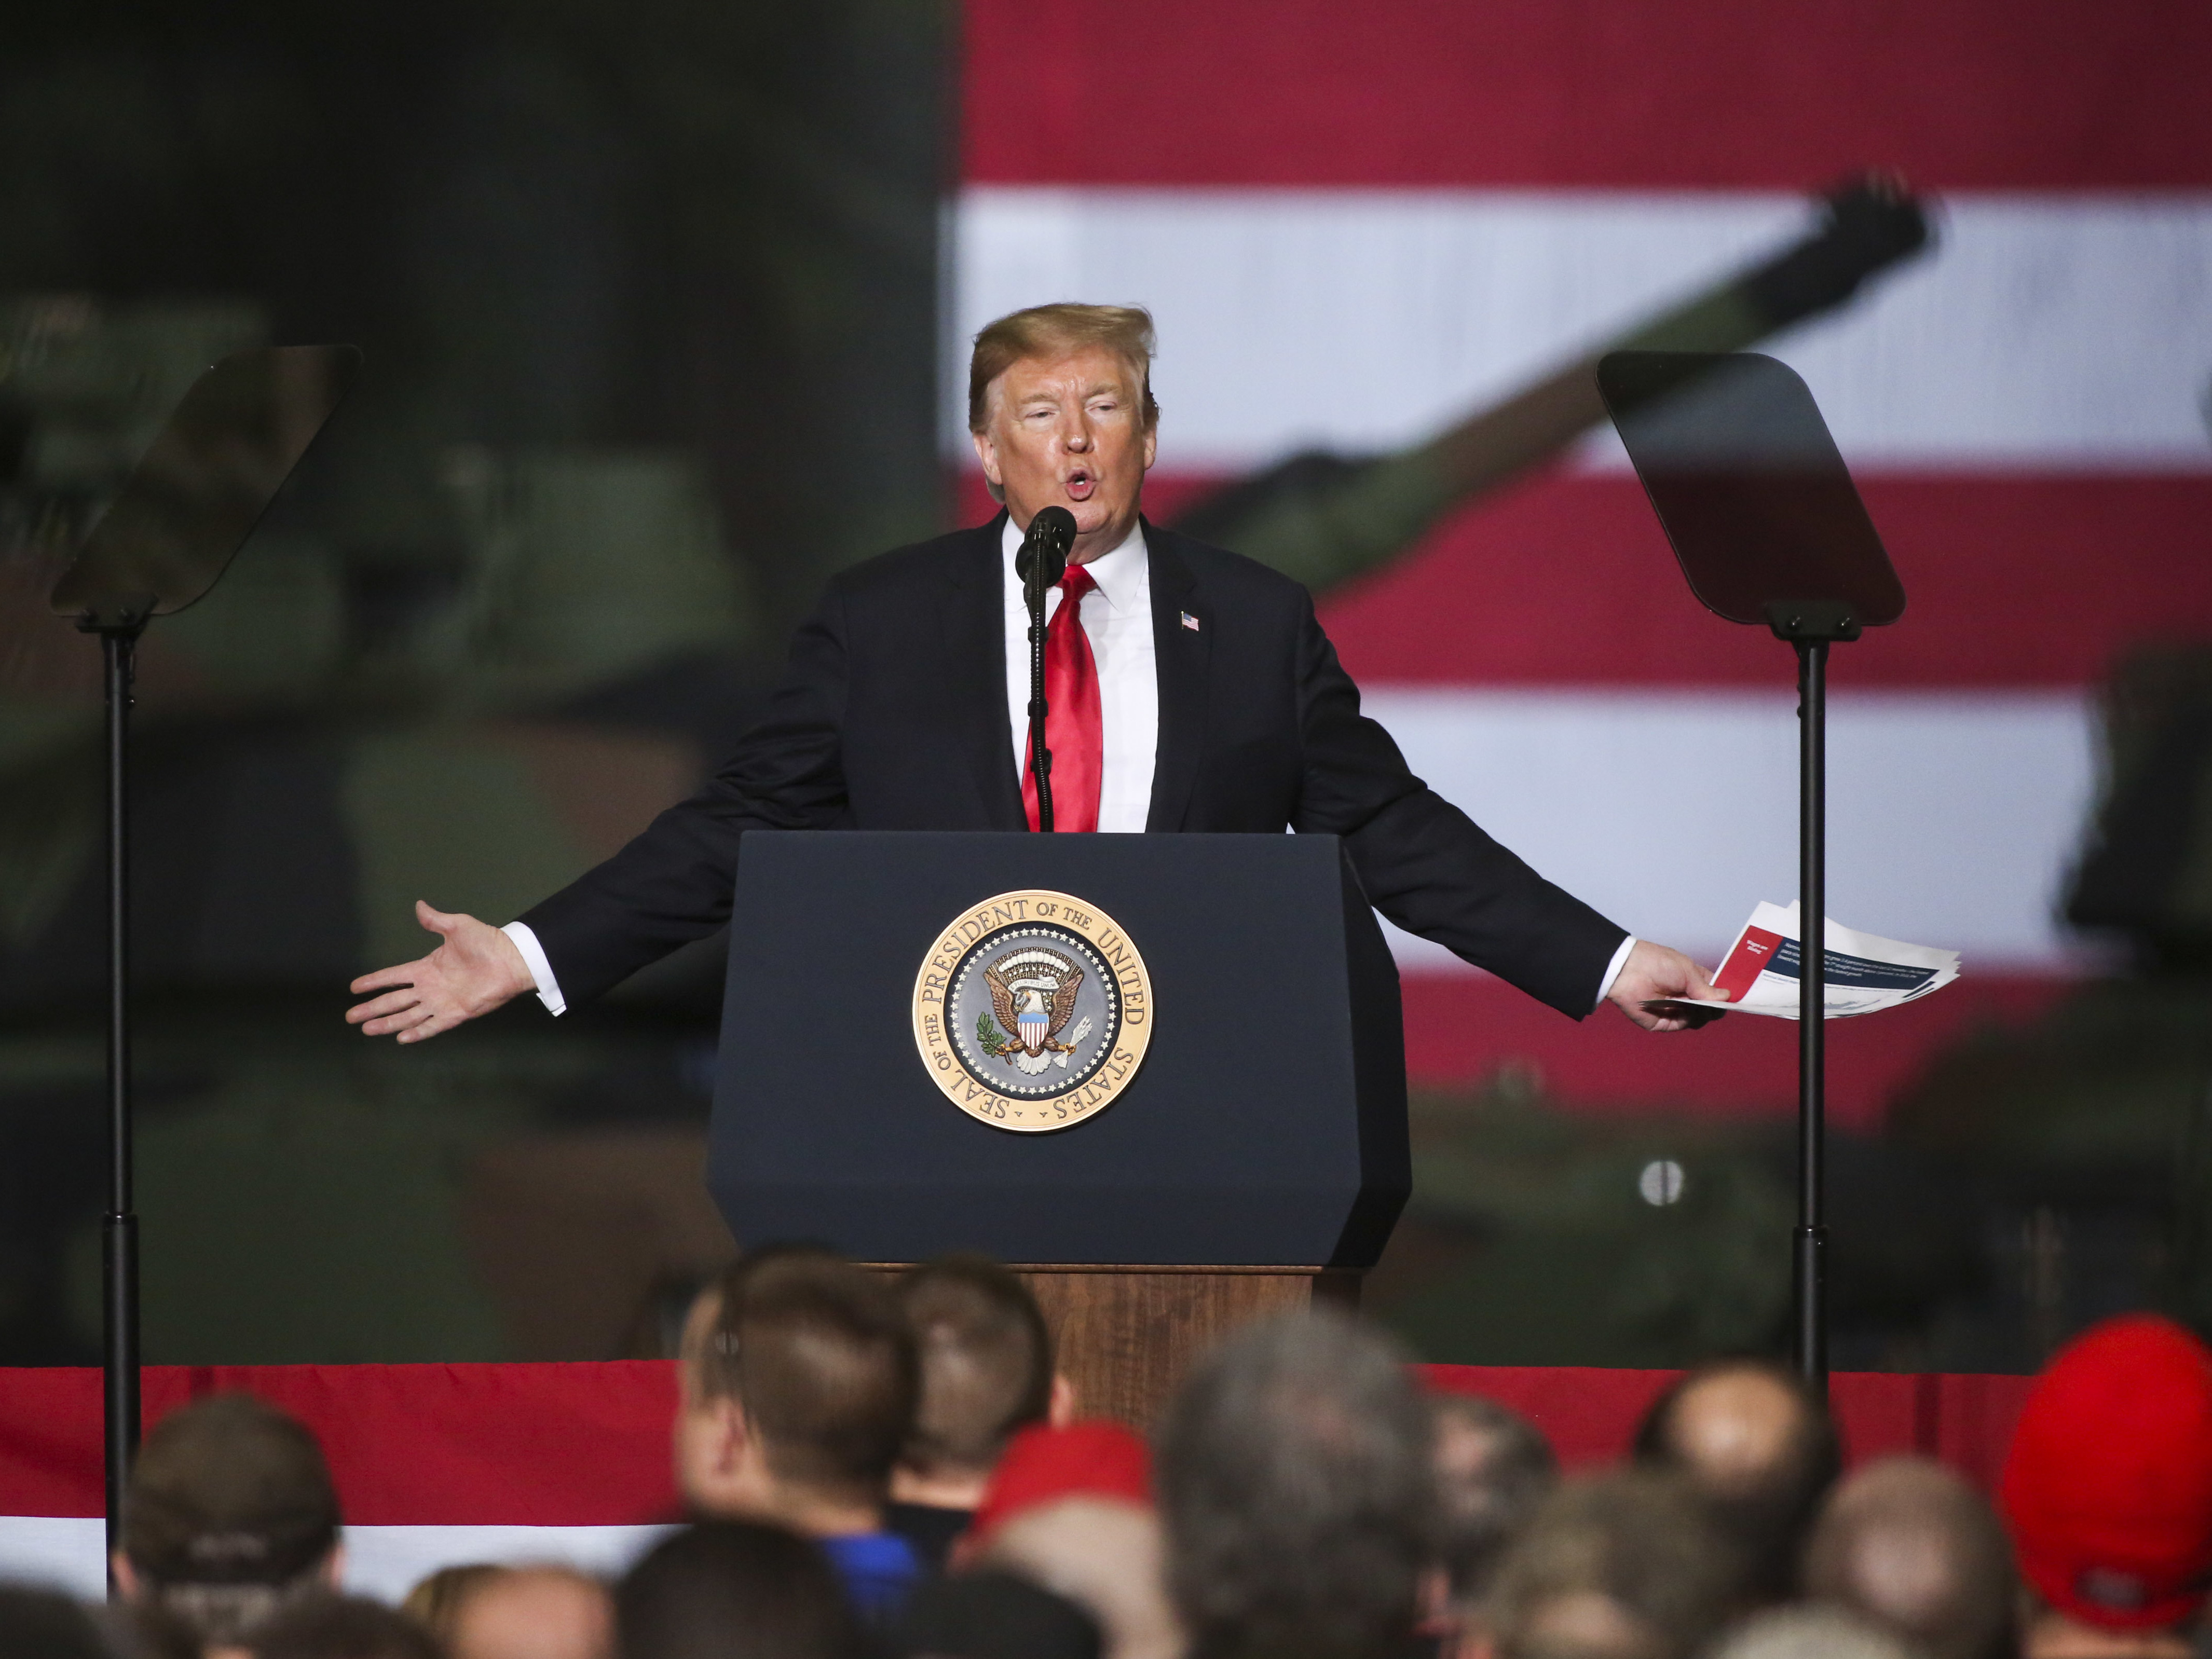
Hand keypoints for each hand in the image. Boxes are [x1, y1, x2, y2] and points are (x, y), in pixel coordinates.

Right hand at [346, 901, 535, 1043]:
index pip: (393, 976)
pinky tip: (401, 1038)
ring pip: (407, 1016)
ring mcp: (441, 1002)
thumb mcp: (457, 926)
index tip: (354, 988)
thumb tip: (419, 905)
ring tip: (367, 1029)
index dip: (373, 981)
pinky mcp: (456, 1014)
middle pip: (393, 1000)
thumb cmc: (487, 942)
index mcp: (426, 967)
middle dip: (372, 1008)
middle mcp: (429, 988)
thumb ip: (435, 919)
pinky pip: (432, 1026)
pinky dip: (417, 1033)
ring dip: (387, 1023)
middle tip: (350, 1016)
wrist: (511, 960)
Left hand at [1605, 938, 1729, 1031]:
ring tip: (1696, 1001)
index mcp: (1692, 982)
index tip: (1735, 1000)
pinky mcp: (1662, 1023)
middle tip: (1715, 1002)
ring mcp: (1674, 1011)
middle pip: (1709, 1010)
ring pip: (1698, 1020)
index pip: (1715, 994)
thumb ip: (1707, 988)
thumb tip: (1728, 998)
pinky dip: (1686, 1018)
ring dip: (1701, 1013)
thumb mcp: (1687, 970)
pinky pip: (1682, 1026)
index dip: (1724, 998)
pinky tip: (1685, 1007)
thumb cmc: (1657, 963)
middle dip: (1714, 1008)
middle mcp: (1685, 998)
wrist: (1627, 970)